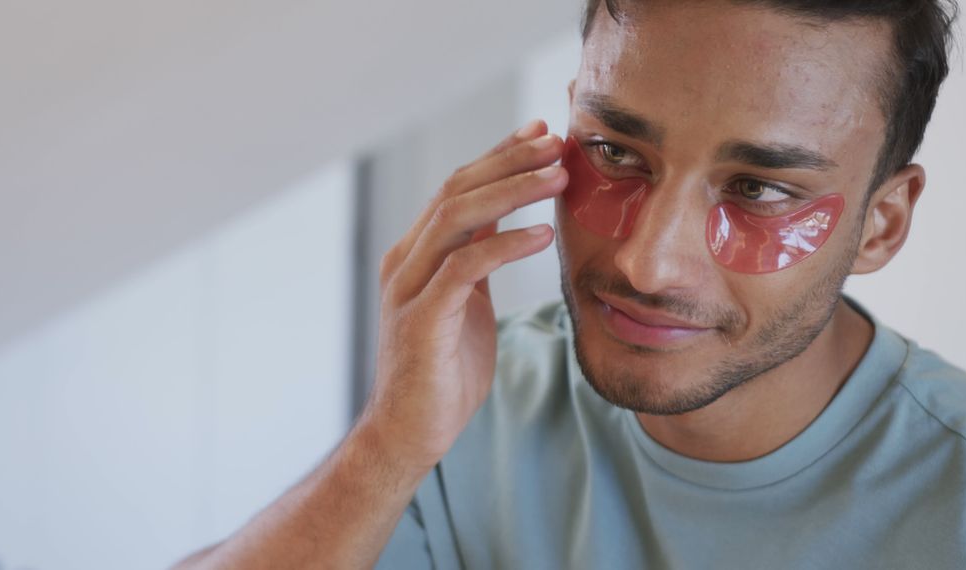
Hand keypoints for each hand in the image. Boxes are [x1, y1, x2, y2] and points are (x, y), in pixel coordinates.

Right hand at [360, 120, 566, 469]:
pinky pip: (465, 267)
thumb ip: (474, 259)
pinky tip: (542, 235)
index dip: (499, 155)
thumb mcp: (466, 301)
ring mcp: (409, 287)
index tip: (542, 133)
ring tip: (558, 177)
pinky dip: (505, 245)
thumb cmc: (444, 369)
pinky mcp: (421, 318)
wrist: (411, 431)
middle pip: (457, 189)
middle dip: (510, 160)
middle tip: (558, 142)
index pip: (457, 187)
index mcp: (417, 253)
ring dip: (512, 190)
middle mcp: (407, 260)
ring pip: (458, 217)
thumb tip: (503, 219)